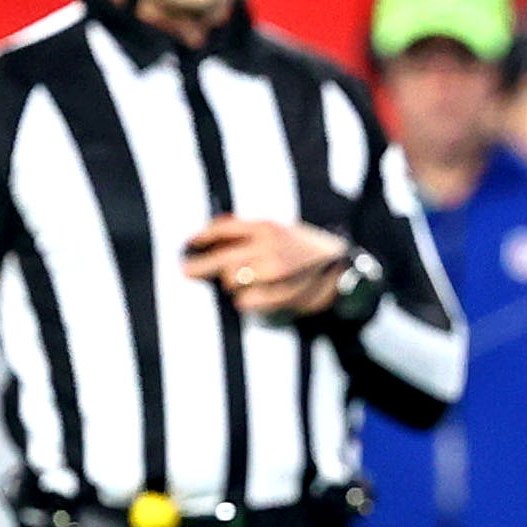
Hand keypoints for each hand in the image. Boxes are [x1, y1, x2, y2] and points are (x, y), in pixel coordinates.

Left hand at [181, 216, 350, 317]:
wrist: (341, 268)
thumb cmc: (305, 247)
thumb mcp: (280, 228)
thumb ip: (248, 229)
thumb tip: (216, 225)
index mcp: (266, 227)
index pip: (223, 230)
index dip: (201, 237)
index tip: (188, 244)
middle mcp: (268, 248)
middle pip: (221, 259)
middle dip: (199, 267)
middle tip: (185, 272)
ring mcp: (275, 273)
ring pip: (232, 281)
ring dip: (230, 283)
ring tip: (239, 282)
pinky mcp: (281, 294)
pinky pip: (247, 301)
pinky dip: (244, 300)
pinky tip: (249, 297)